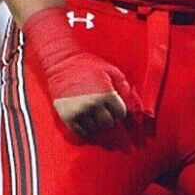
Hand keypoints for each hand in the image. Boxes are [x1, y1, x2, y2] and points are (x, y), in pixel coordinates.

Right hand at [23, 7, 139, 140]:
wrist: (61, 63)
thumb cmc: (87, 64)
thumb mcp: (110, 70)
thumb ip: (123, 86)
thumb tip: (133, 103)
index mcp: (107, 94)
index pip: (121, 114)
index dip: (118, 110)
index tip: (113, 106)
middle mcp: (95, 105)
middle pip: (109, 123)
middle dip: (108, 117)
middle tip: (103, 110)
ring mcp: (81, 112)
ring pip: (95, 128)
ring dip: (96, 123)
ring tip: (92, 113)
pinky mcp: (68, 116)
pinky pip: (81, 132)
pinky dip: (85, 129)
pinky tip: (85, 121)